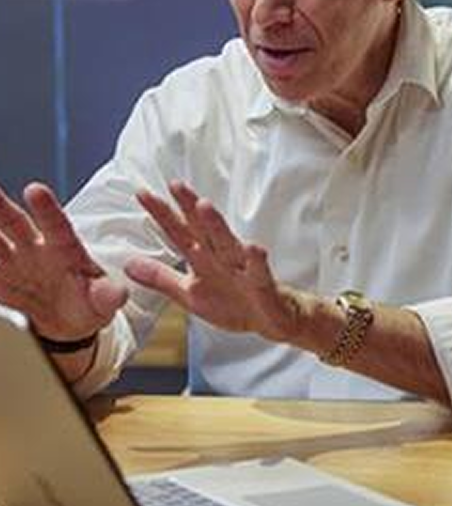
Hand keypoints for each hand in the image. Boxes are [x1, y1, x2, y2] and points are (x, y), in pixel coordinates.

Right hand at [0, 182, 127, 340]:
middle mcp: (34, 248)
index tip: (35, 189)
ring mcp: (11, 261)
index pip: (56, 226)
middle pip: (14, 223)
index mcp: (65, 250)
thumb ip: (107, 296)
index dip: (46, 209)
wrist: (66, 320)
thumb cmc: (88, 303)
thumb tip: (117, 294)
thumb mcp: (102, 302)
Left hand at [125, 181, 302, 341]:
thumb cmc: (232, 302)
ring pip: (228, 244)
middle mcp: (222, 258)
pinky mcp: (262, 284)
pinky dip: (256, 260)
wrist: (270, 320)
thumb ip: (161, 278)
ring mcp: (243, 269)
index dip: (161, 215)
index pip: (179, 233)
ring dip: (217, 226)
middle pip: (203, 229)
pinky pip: (259, 271)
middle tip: (175, 185)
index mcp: (203, 259)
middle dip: (189, 207)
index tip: (142, 194)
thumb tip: (127, 264)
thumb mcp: (190, 294)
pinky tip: (253, 248)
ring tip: (204, 206)